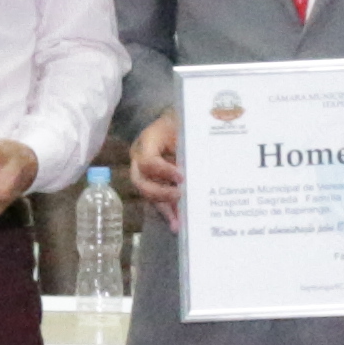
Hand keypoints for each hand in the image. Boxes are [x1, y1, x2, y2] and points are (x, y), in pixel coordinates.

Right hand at [123, 110, 184, 225]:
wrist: (178, 120)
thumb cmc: (181, 121)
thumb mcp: (184, 127)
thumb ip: (189, 144)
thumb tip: (203, 166)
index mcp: (147, 141)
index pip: (148, 161)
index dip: (163, 171)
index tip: (181, 177)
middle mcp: (140, 159)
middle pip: (141, 182)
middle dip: (160, 193)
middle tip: (179, 196)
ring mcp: (145, 173)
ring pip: (149, 195)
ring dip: (164, 209)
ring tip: (177, 223)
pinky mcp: (154, 182)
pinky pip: (158, 199)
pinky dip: (168, 211)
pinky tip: (177, 223)